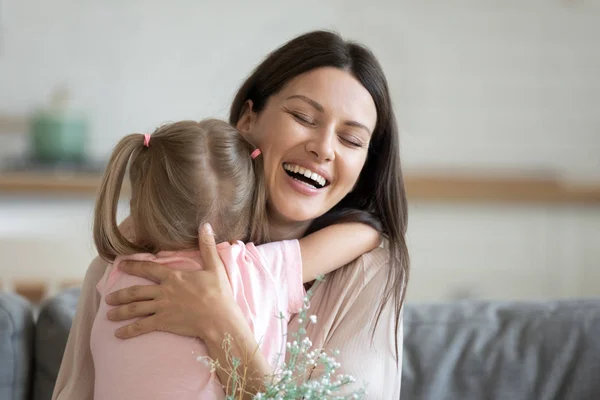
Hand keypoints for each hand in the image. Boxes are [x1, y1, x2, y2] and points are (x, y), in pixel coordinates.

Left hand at [105, 223, 240, 339]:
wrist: (219, 318)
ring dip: (120, 312)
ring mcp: (162, 307)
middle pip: (136, 291)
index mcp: (174, 277)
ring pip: (135, 309)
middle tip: (108, 298)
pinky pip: (141, 326)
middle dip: (120, 295)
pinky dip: (128, 330)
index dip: (134, 265)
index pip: (149, 268)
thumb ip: (208, 246)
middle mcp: (164, 291)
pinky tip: (118, 334)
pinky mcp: (163, 322)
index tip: (121, 264)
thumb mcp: (215, 267)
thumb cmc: (219, 294)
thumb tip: (206, 225)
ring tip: (108, 314)